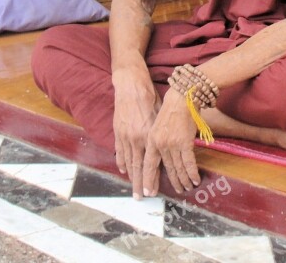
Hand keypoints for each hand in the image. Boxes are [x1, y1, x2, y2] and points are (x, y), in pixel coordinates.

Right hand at [112, 65, 160, 198]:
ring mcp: (125, 136)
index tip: (153, 192)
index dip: (152, 179)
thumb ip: (161, 133)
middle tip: (140, 198)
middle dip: (140, 184)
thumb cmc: (150, 99)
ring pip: (128, 161)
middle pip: (138, 167)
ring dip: (131, 176)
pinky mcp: (118, 131)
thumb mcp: (160, 116)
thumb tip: (167, 148)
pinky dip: (121, 161)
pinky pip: (119, 150)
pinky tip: (123, 170)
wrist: (131, 86)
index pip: (151, 164)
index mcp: (149, 136)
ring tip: (133, 189)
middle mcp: (136, 139)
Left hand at [143, 88, 200, 195]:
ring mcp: (172, 144)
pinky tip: (195, 179)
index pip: (148, 165)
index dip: (148, 180)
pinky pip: (189, 163)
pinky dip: (192, 173)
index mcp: (151, 140)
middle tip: (176, 191)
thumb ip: (158, 141)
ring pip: (178, 168)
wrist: (182, 98)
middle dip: (172, 182)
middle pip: (166, 169)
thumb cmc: (171, 110)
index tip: (148, 192)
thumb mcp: (157, 126)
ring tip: (187, 187)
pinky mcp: (184, 142)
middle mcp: (159, 144)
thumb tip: (162, 156)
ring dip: (184, 180)